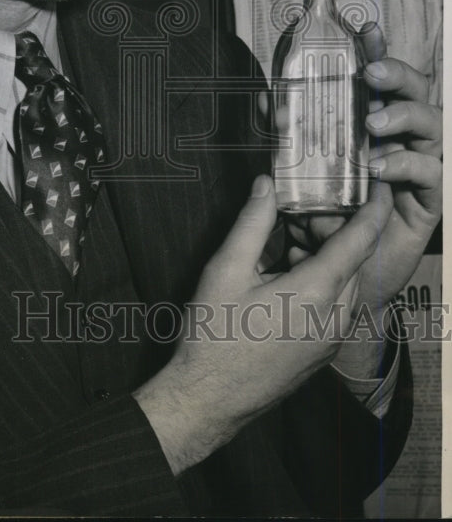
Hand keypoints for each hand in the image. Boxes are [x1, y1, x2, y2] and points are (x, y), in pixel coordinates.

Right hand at [133, 174, 392, 474]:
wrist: (209, 401)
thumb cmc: (214, 335)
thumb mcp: (226, 270)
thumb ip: (252, 222)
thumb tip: (266, 185)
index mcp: (316, 291)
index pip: (361, 239)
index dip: (374, 208)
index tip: (377, 185)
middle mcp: (336, 316)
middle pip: (353, 259)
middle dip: (335, 230)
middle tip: (302, 211)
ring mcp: (332, 338)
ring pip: (345, 282)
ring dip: (327, 257)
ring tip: (287, 243)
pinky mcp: (323, 352)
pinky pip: (336, 305)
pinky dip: (322, 281)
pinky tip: (285, 277)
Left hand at [287, 23, 441, 325]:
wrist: (341, 283)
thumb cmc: (323, 223)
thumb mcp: (298, 176)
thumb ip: (287, 142)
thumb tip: (266, 103)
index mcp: (375, 126)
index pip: (382, 82)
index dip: (379, 51)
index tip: (367, 28)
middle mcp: (402, 141)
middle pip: (416, 94)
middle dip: (397, 74)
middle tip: (370, 73)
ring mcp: (419, 169)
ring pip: (430, 126)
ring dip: (403, 116)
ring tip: (373, 123)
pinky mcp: (429, 203)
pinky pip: (430, 173)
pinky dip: (404, 165)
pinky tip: (379, 167)